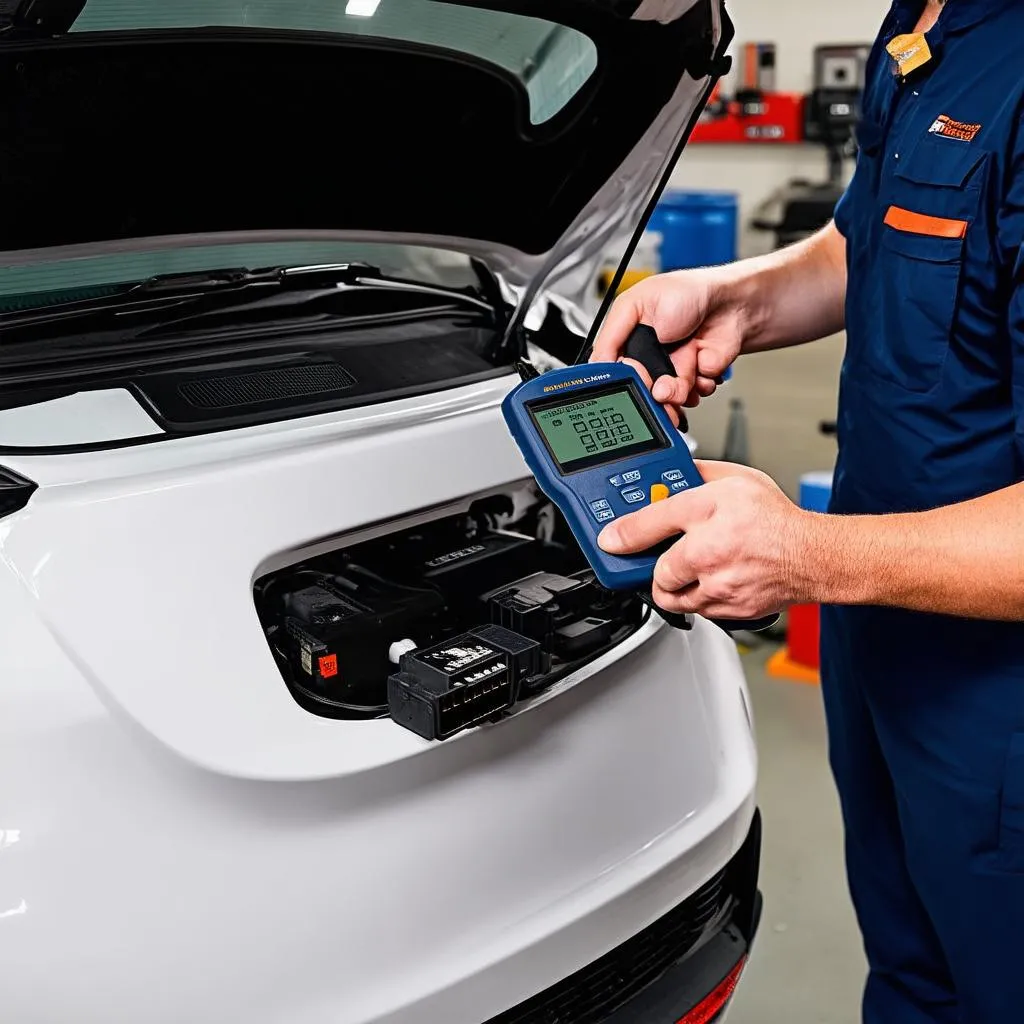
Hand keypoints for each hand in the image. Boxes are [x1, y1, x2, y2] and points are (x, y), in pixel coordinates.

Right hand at [589, 268, 746, 413]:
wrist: (732, 304)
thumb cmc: (688, 292)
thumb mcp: (636, 303)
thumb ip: (611, 334)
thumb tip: (598, 364)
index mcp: (629, 340)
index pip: (614, 371)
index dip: (624, 379)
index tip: (635, 379)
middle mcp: (649, 357)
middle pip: (641, 390)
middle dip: (653, 389)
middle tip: (662, 382)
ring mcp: (672, 370)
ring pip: (667, 398)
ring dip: (680, 386)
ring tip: (688, 361)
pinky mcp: (694, 379)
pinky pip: (691, 397)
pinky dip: (700, 385)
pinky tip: (702, 364)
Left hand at [597, 461, 818, 620]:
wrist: (814, 557)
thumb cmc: (777, 519)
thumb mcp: (735, 480)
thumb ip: (697, 476)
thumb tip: (669, 476)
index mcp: (708, 511)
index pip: (651, 521)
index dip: (622, 533)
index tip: (608, 540)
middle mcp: (709, 550)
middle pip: (657, 570)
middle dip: (655, 564)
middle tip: (665, 556)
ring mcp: (718, 584)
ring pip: (671, 596)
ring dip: (672, 586)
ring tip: (686, 571)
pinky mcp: (728, 609)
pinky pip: (695, 609)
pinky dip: (695, 598)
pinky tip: (709, 582)